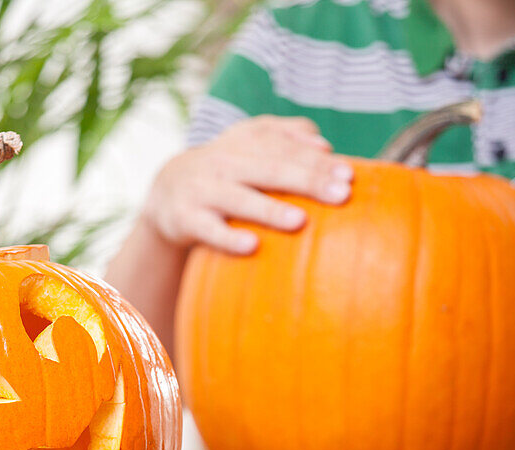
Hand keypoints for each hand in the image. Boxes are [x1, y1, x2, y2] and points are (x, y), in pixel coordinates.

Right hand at [141, 115, 352, 254]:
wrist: (165, 192)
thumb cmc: (226, 172)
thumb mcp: (248, 145)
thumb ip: (285, 137)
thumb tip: (324, 145)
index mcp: (243, 143)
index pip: (285, 148)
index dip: (316, 160)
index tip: (349, 175)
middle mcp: (223, 162)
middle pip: (269, 169)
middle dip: (306, 180)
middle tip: (341, 195)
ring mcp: (202, 190)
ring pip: (238, 199)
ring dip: (269, 210)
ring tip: (301, 221)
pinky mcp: (184, 219)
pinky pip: (208, 230)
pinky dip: (228, 238)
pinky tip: (251, 246)